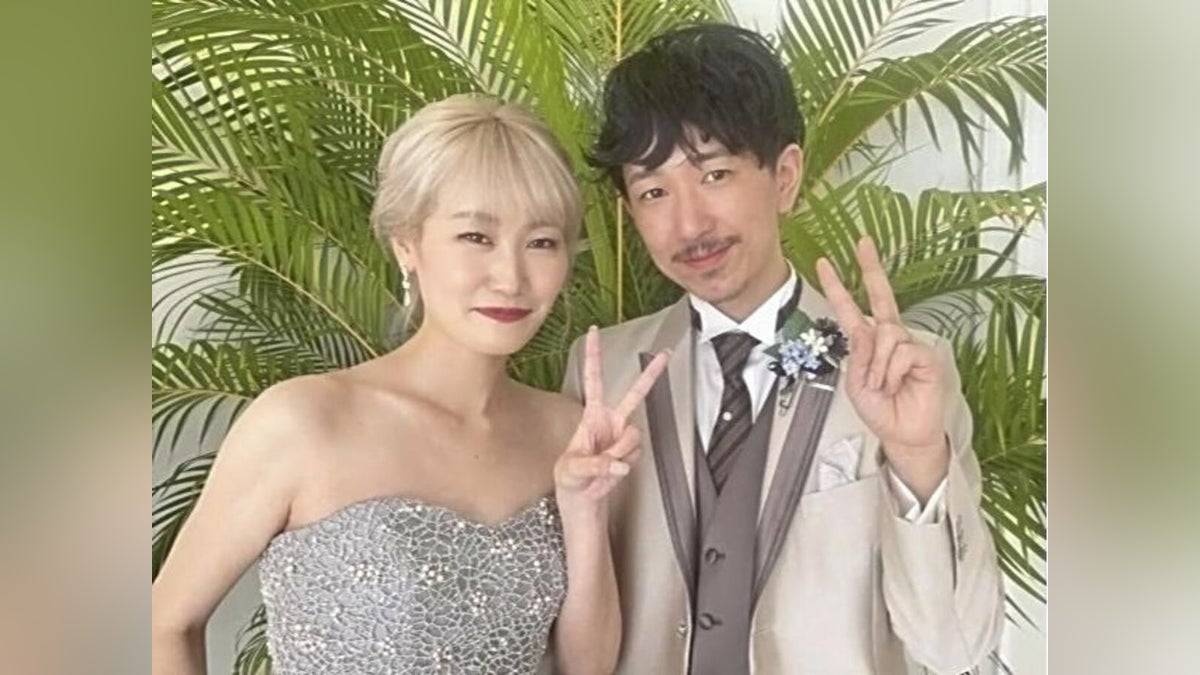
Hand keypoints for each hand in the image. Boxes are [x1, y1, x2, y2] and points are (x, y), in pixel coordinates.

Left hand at [555, 326, 668, 512]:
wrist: (582, 499)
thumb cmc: (570, 479)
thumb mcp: (571, 470)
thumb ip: (594, 464)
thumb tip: (617, 463)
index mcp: (591, 415)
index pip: (593, 379)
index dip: (594, 355)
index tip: (594, 331)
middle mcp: (610, 421)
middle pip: (635, 393)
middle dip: (651, 374)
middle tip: (666, 354)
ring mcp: (623, 436)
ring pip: (634, 436)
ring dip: (620, 452)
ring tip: (603, 465)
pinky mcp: (632, 452)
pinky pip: (636, 454)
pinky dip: (624, 465)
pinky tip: (612, 470)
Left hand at [816, 237, 948, 496]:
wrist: (902, 434)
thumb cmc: (881, 410)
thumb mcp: (855, 382)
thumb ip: (859, 354)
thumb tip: (869, 330)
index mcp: (868, 342)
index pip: (852, 308)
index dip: (838, 287)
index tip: (825, 264)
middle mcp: (889, 337)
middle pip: (882, 296)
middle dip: (871, 268)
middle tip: (863, 243)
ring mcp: (909, 345)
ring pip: (885, 335)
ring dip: (877, 366)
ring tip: (881, 385)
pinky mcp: (926, 356)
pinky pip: (901, 352)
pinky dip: (891, 372)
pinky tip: (896, 384)